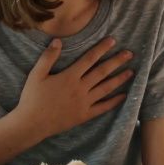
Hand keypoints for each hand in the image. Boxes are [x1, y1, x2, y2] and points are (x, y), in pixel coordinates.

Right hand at [13, 36, 133, 140]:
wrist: (32, 124)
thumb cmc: (32, 98)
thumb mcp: (36, 75)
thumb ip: (48, 57)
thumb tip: (58, 40)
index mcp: (69, 77)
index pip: (89, 59)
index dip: (102, 49)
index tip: (113, 41)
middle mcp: (80, 88)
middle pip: (102, 72)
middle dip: (117, 61)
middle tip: (130, 54)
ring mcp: (84, 103)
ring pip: (106, 88)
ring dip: (119, 79)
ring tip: (131, 72)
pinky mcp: (84, 115)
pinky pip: (103, 107)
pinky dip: (114, 102)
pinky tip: (123, 96)